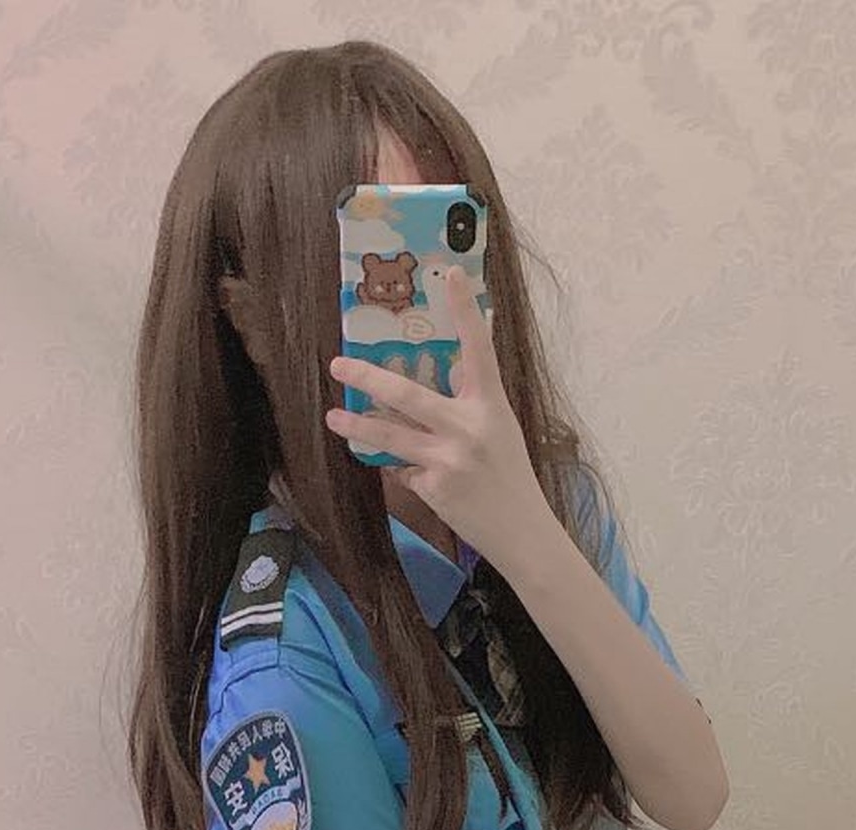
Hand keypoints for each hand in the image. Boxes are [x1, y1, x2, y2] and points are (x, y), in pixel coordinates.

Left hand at [325, 265, 557, 574]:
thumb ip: (476, 395)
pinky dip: (401, 469)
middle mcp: (469, 426)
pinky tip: (411, 474)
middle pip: (407, 394)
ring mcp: (449, 459)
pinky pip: (402, 471)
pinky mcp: (434, 488)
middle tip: (338, 363)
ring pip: (390, 436)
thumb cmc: (510, 475)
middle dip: (368, 377)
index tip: (451, 273)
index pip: (478, 348)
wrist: (522, 531)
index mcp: (491, 404)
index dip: (464, 310)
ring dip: (357, 426)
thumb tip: (462, 360)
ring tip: (333, 418)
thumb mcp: (501, 427)